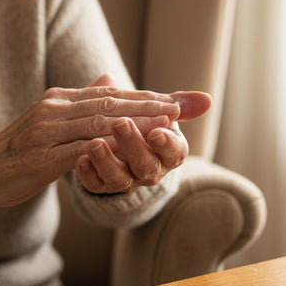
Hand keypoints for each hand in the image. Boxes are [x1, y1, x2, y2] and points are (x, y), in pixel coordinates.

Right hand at [0, 74, 210, 212]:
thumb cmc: (23, 150)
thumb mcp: (54, 122)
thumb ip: (84, 103)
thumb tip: (110, 79)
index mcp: (63, 99)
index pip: (114, 94)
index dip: (150, 96)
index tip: (182, 100)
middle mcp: (56, 108)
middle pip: (112, 104)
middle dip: (153, 105)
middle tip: (186, 107)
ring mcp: (47, 130)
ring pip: (100, 123)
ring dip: (137, 122)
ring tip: (168, 123)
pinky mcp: (41, 156)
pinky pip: (80, 151)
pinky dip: (107, 148)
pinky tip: (130, 149)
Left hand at [75, 76, 211, 193]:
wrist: (120, 140)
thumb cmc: (146, 122)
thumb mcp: (162, 112)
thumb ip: (180, 104)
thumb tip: (206, 99)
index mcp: (169, 153)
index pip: (174, 153)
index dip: (166, 144)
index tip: (157, 131)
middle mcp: (151, 170)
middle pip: (146, 166)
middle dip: (133, 145)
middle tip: (120, 124)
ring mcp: (126, 180)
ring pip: (120, 179)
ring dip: (106, 162)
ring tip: (93, 143)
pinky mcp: (102, 185)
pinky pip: (95, 186)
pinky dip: (87, 174)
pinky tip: (79, 159)